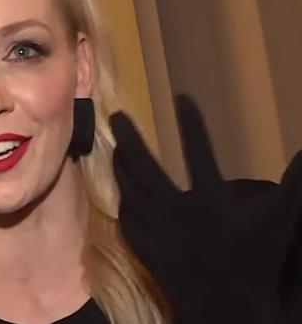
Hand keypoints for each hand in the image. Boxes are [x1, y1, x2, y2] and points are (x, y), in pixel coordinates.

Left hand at [110, 95, 301, 323]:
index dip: (192, 124)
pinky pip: (127, 217)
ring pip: (130, 189)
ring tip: (115, 146)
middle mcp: (176, 211)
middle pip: (145, 168)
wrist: (224, 307)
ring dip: (121, 165)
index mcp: (211, 201)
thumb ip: (295, 185)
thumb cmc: (253, 260)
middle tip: (115, 116)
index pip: (200, 153)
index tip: (181, 97)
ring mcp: (156, 229)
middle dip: (129, 138)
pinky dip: (123, 198)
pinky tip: (120, 188)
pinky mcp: (144, 246)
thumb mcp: (278, 220)